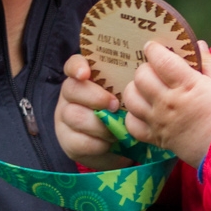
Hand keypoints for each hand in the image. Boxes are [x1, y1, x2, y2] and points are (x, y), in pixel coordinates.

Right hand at [55, 54, 132, 169]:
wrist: (117, 146)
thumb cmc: (123, 113)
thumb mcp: (125, 96)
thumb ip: (128, 83)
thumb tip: (145, 74)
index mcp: (83, 78)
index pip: (73, 64)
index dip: (77, 67)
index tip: (85, 73)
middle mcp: (70, 95)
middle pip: (72, 89)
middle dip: (95, 97)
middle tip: (115, 106)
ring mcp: (65, 118)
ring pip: (75, 116)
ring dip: (99, 124)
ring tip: (117, 130)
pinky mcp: (68, 141)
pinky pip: (79, 141)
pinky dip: (98, 143)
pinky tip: (109, 143)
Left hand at [119, 41, 210, 165]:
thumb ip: (209, 63)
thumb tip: (199, 45)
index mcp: (186, 85)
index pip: (160, 60)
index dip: (153, 49)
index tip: (153, 47)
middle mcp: (168, 102)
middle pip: (141, 77)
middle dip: (145, 68)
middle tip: (154, 69)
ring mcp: (159, 121)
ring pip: (131, 99)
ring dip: (135, 89)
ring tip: (145, 88)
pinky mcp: (156, 138)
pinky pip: (132, 125)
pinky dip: (132, 116)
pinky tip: (142, 111)